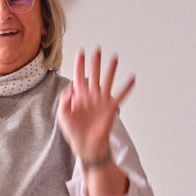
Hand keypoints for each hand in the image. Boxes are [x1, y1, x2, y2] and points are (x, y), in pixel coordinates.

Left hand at [54, 46, 134, 164]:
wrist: (86, 146)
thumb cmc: (74, 132)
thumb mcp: (63, 116)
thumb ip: (64, 101)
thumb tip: (71, 87)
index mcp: (78, 97)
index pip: (78, 76)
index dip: (79, 65)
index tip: (81, 52)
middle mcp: (91, 96)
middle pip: (93, 75)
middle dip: (95, 62)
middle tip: (97, 49)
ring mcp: (101, 101)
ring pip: (107, 81)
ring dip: (110, 70)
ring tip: (114, 58)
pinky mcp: (110, 108)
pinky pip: (120, 95)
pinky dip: (126, 87)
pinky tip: (132, 78)